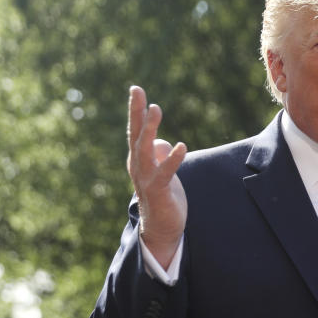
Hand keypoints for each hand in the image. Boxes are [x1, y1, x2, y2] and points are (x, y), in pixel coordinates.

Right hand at [126, 85, 187, 268]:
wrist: (160, 228)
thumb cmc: (161, 196)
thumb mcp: (161, 171)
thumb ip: (160, 155)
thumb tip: (164, 143)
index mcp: (138, 158)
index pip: (135, 130)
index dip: (136, 110)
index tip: (136, 89)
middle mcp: (138, 165)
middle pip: (136, 134)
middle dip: (136, 112)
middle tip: (137, 90)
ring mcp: (146, 178)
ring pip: (145, 149)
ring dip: (149, 129)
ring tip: (155, 108)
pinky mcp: (159, 190)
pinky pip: (166, 172)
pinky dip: (173, 159)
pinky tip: (181, 146)